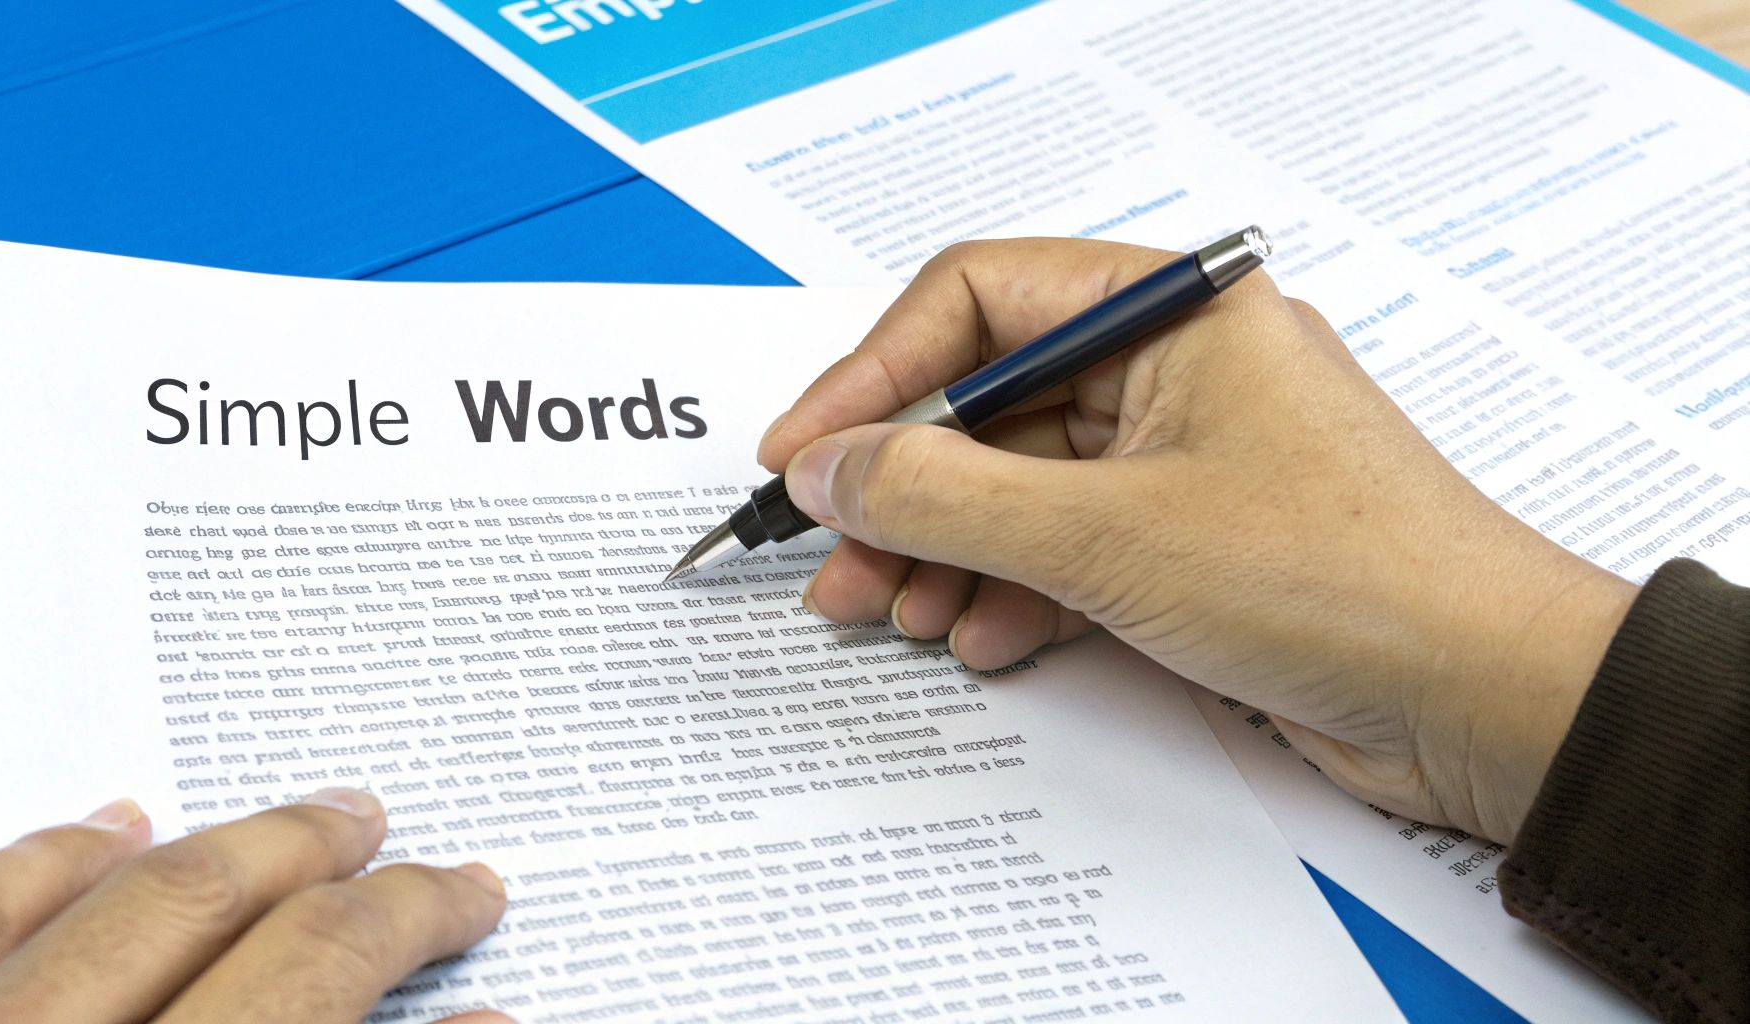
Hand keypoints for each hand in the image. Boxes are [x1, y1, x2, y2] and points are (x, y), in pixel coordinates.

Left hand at [0, 789, 507, 1022]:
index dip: (415, 927)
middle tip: (403, 847)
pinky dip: (38, 865)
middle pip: (217, 909)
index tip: (477, 906)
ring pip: (95, 897)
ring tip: (303, 822)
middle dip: (330, 867)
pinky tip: (98, 834)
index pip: (319, 972)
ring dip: (217, 848)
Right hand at [759, 238, 1638, 842]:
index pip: (979, 299)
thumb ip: (947, 498)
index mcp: (1173, 310)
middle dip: (903, 489)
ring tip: (892, 613)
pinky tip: (981, 638)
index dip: (874, 375)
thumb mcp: (1109, 536)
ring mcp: (1188, 459)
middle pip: (990, 402)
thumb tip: (831, 470)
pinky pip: (1070, 548)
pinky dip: (1015, 592)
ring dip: (947, 552)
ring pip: (1022, 486)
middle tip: (832, 561)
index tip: (803, 454)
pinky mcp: (1196, 542)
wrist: (1487, 702)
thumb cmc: (1344, 581)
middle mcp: (1178, 369)